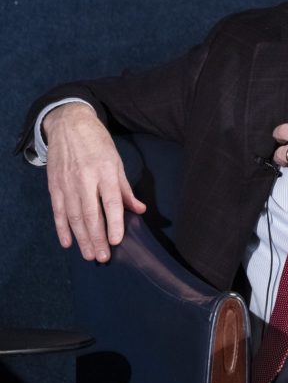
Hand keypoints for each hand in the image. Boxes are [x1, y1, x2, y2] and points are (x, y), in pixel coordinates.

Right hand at [43, 103, 146, 261]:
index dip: (114, 222)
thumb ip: (126, 189)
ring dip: (81, 238)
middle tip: (102, 257)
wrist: (69, 125)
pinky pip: (58, 211)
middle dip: (97, 238)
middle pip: (91, 214)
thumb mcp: (117, 162)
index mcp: (105, 172)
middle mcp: (85, 179)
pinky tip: (67, 242)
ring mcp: (67, 184)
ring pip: (74, 216)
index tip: (117, 240)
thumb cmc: (98, 144)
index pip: (111, 202)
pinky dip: (62, 228)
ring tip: (89, 254)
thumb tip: (139, 210)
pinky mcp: (54, 186)